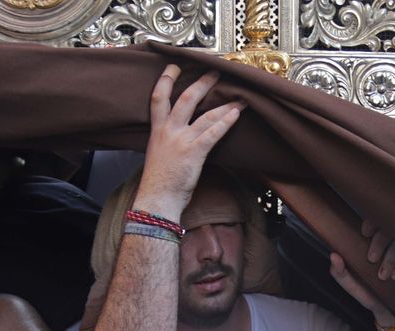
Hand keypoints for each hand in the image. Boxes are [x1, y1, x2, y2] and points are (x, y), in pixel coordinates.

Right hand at [135, 65, 244, 214]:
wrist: (156, 200)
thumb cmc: (159, 183)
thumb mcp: (158, 155)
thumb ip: (167, 141)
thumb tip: (180, 137)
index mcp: (157, 130)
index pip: (158, 97)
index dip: (166, 80)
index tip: (174, 67)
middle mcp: (169, 131)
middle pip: (187, 98)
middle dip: (203, 82)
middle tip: (215, 72)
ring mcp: (181, 140)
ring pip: (206, 114)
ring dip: (225, 104)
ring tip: (238, 96)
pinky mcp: (194, 152)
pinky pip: (213, 132)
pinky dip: (226, 122)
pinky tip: (236, 113)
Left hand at [330, 222, 394, 321]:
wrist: (390, 313)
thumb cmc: (370, 295)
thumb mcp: (353, 286)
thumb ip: (340, 273)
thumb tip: (333, 256)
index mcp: (378, 244)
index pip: (377, 221)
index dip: (372, 222)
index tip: (364, 233)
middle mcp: (394, 244)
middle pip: (391, 229)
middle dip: (380, 242)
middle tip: (371, 259)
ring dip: (392, 256)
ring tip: (383, 275)